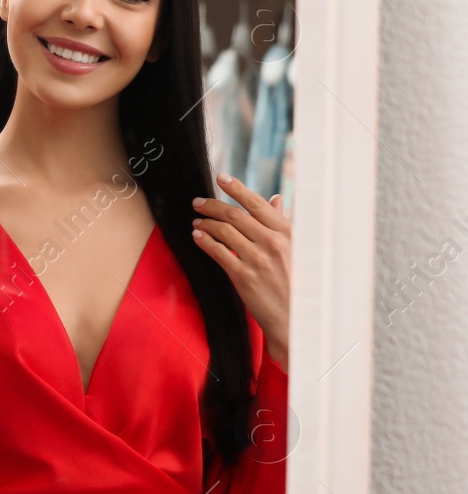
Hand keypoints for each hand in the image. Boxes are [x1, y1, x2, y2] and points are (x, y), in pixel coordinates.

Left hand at [191, 173, 290, 367]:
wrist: (296, 316)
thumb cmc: (296, 280)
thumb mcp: (296, 248)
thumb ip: (281, 222)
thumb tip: (275, 199)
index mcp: (286, 232)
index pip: (257, 204)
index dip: (236, 188)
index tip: (221, 177)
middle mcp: (273, 242)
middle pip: (235, 215)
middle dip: (212, 205)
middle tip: (197, 202)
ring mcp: (258, 260)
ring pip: (224, 232)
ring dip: (205, 224)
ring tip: (196, 222)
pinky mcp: (244, 277)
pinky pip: (219, 253)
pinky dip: (205, 242)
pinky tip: (197, 237)